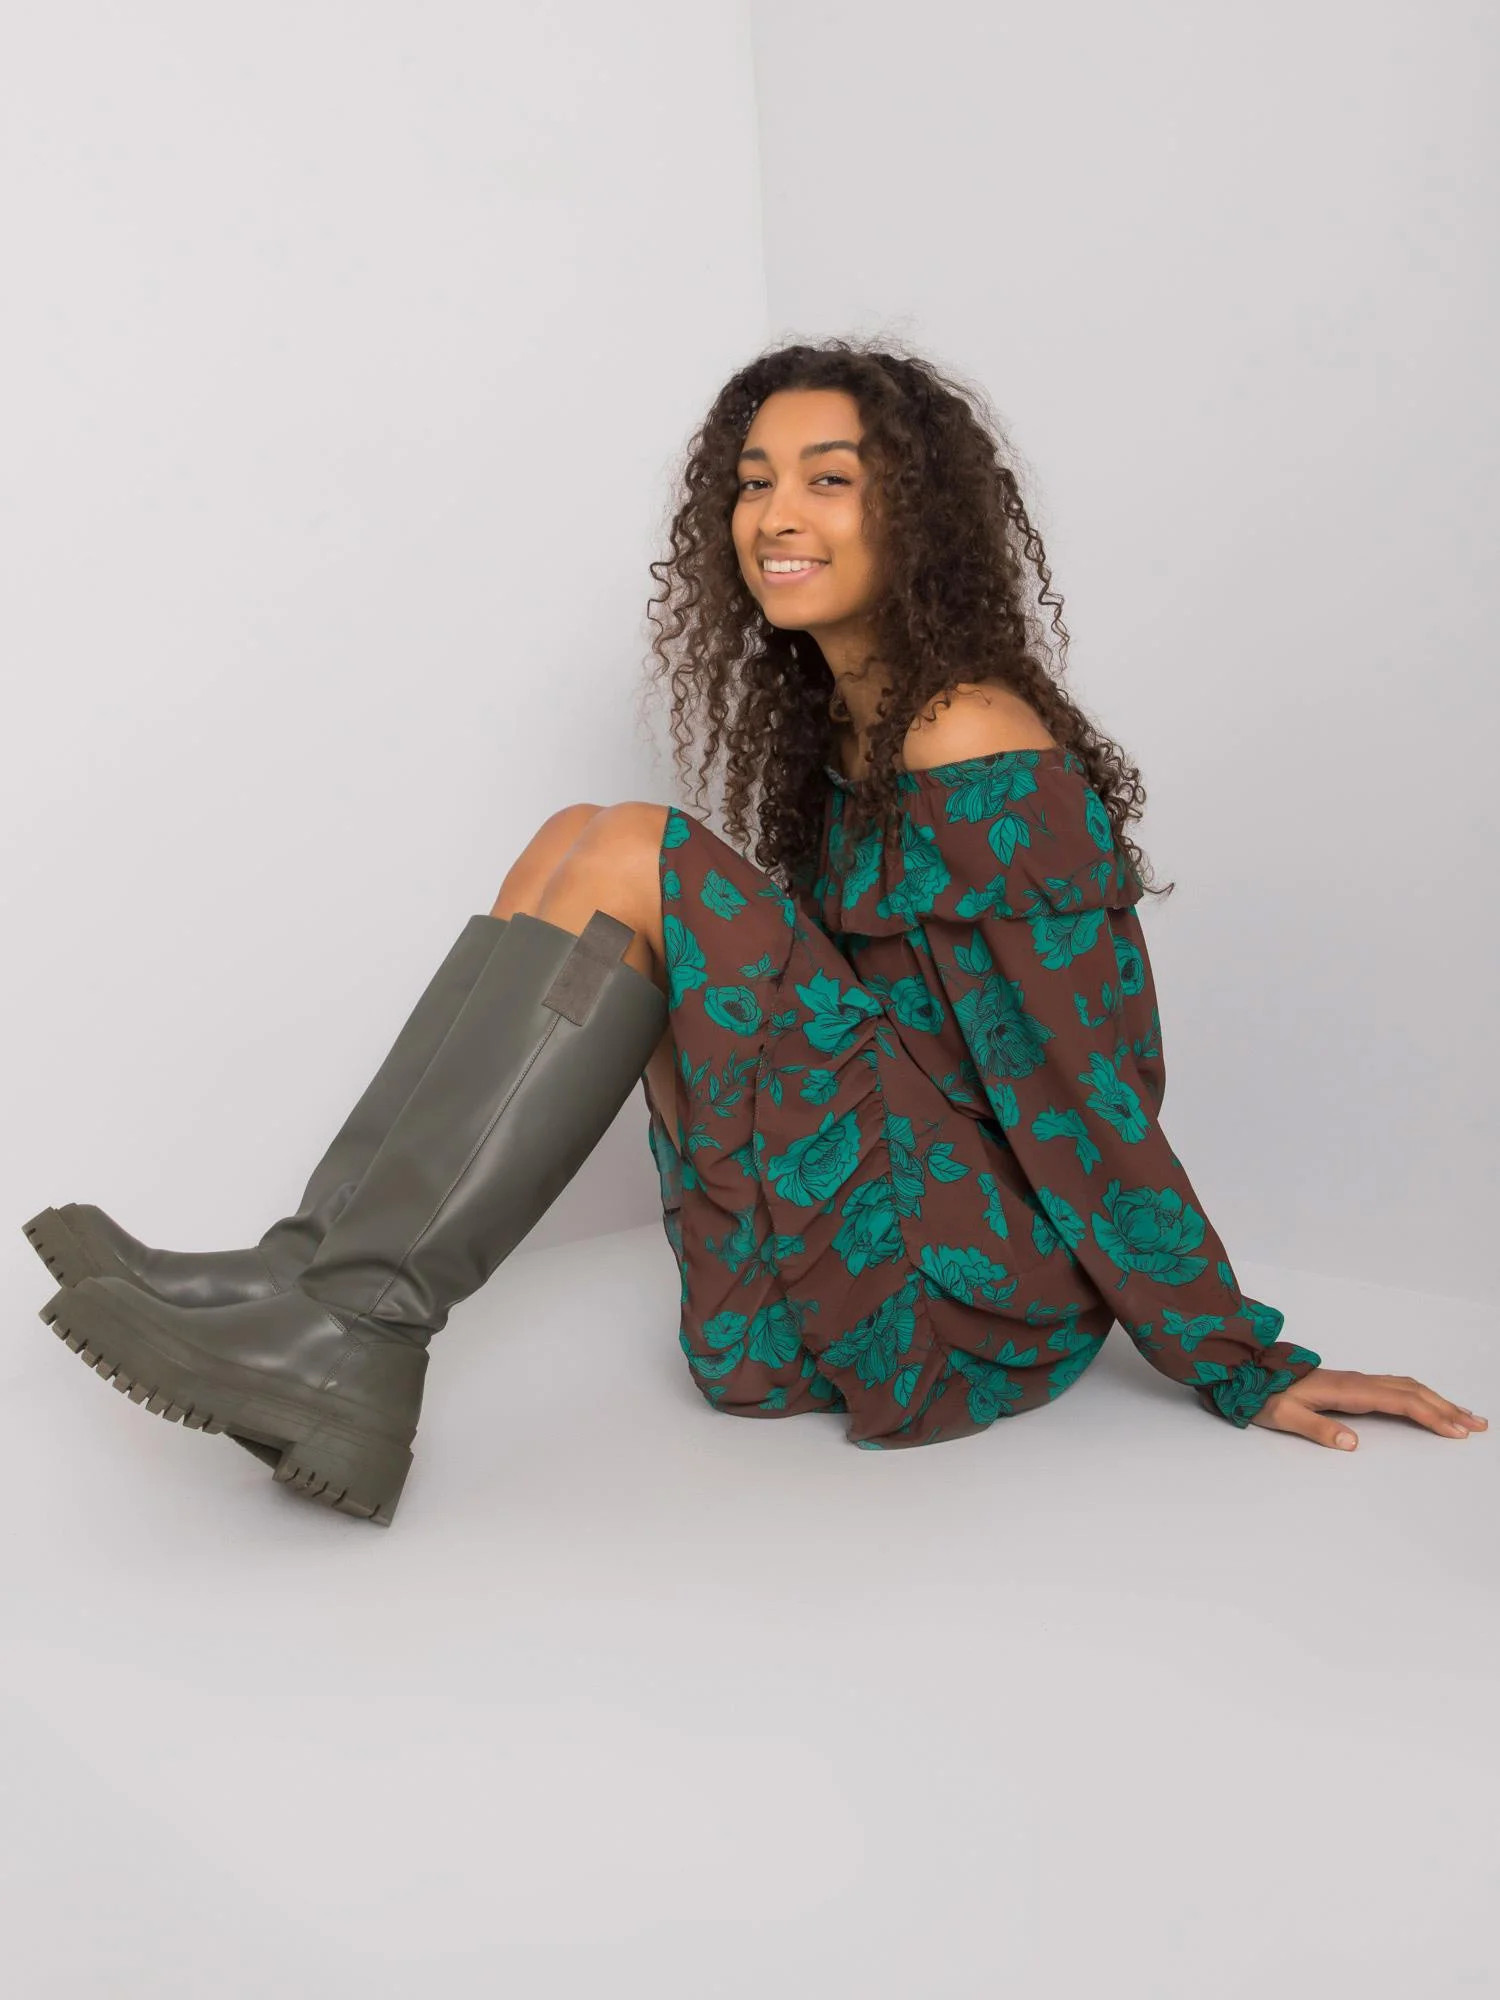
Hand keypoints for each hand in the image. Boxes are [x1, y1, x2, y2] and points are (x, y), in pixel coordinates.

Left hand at [1253, 1368, 1488, 1449]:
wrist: (1249, 1373)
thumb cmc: (1265, 1395)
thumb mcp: (1285, 1416)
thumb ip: (1318, 1428)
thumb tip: (1352, 1443)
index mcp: (1347, 1389)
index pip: (1400, 1401)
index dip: (1430, 1415)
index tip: (1455, 1431)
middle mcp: (1358, 1381)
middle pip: (1413, 1391)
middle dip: (1447, 1408)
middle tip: (1478, 1425)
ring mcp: (1357, 1381)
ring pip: (1408, 1386)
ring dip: (1438, 1400)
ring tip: (1465, 1416)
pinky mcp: (1353, 1385)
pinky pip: (1396, 1387)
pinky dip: (1421, 1396)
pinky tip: (1430, 1404)